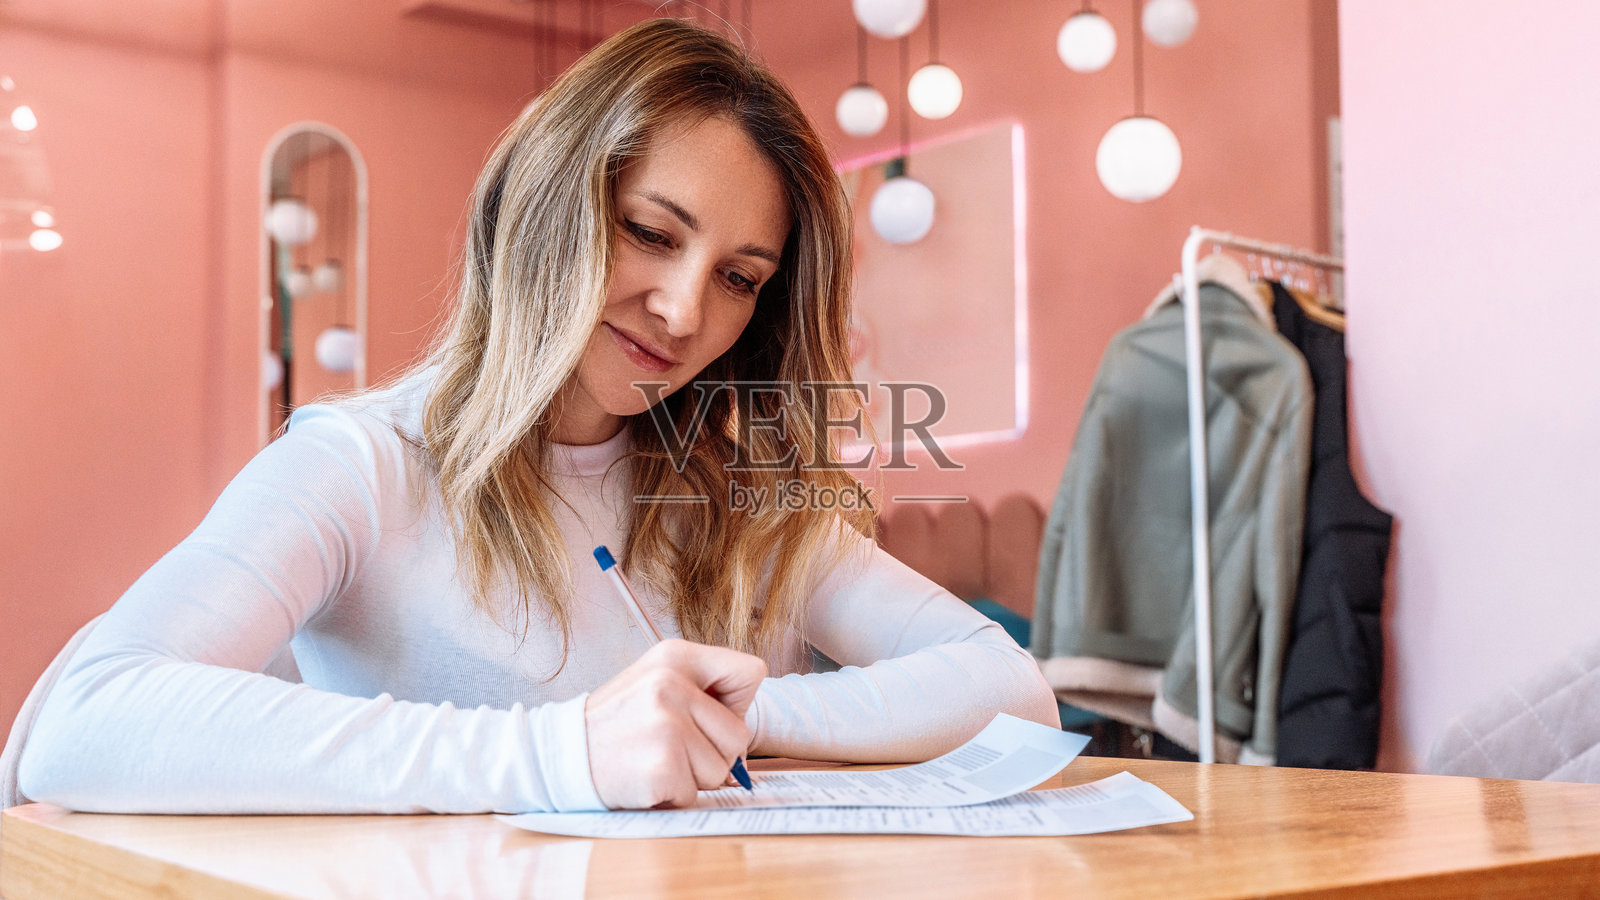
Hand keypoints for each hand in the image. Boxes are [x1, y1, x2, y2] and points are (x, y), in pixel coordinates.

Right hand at [584, 638, 766, 808]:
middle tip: (668, 746)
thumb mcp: (656, 685)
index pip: (750, 672)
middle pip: (739, 734)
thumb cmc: (616, 725)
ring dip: (691, 777)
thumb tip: (741, 759)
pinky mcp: (661, 765)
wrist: (560, 755)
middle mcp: (672, 683)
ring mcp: (667, 724)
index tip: (705, 714)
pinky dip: (672, 796)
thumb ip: (704, 701)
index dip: (736, 704)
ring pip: (722, 769)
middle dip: (713, 753)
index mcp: (676, 656)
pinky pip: (694, 794)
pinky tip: (644, 777)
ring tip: (653, 759)